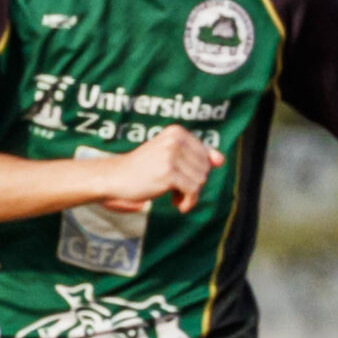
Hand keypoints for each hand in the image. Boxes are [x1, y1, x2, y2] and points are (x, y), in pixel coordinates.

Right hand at [103, 126, 223, 214]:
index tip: (181, 177)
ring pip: (201, 181)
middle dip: (194, 183)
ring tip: (173, 195)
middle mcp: (175, 140)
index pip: (206, 156)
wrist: (116, 178)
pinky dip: (188, 202)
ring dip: (189, 194)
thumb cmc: (144, 169)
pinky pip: (193, 191)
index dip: (197, 172)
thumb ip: (197, 156)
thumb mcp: (171, 157)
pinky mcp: (168, 173)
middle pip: (205, 168)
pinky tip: (177, 205)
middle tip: (176, 189)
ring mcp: (171, 155)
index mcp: (177, 132)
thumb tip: (221, 160)